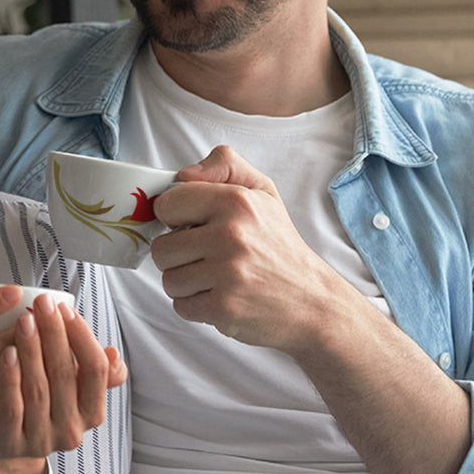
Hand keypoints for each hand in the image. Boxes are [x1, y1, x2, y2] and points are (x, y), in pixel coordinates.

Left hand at [0, 293, 126, 473]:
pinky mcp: (12, 444)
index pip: (96, 369)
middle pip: (66, 374)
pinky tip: (6, 353)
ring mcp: (42, 440)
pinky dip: (10, 379)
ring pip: (39, 389)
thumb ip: (92, 370)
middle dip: (54, 333)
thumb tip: (113, 354)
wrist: (4, 443)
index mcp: (92, 412)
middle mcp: (72, 430)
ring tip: (23, 320)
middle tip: (42, 303)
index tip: (64, 308)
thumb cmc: (43, 402)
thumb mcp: (71, 387)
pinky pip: (12, 409)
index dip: (82, 336)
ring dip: (32, 350)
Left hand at [151, 145, 363, 351]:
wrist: (312, 300)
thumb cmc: (279, 244)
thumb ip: (223, 165)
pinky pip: (180, 306)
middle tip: (205, 255)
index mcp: (235, 201)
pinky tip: (221, 296)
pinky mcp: (224, 308)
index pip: (167, 204)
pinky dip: (195, 305)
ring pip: (168, 279)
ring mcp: (227, 274)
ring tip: (215, 277)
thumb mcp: (261, 190)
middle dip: (178, 255)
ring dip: (186, 282)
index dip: (173, 216)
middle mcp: (230, 235)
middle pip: (161, 248)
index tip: (189, 224)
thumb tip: (183, 174)